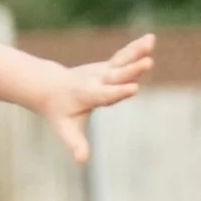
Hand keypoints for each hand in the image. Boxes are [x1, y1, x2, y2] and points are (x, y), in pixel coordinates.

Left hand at [37, 35, 152, 162]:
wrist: (49, 87)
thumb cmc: (58, 112)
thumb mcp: (64, 130)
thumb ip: (75, 144)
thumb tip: (81, 162)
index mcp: (87, 95)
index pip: (105, 94)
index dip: (119, 92)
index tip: (134, 88)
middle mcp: (96, 80)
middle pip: (117, 74)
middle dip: (132, 69)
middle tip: (148, 62)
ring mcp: (101, 70)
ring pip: (121, 60)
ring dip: (136, 51)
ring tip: (151, 41)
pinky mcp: (107, 66)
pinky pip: (123, 56)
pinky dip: (136, 48)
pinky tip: (150, 39)